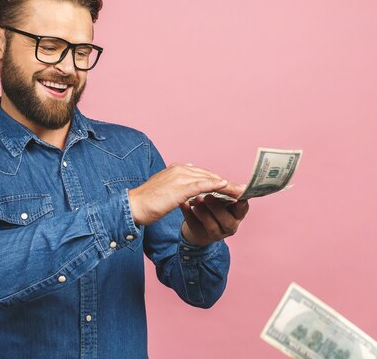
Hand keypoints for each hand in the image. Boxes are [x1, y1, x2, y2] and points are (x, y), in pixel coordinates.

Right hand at [128, 163, 242, 225]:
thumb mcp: (166, 191)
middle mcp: (180, 169)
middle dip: (226, 182)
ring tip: (240, 191)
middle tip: (242, 189)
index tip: (231, 186)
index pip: (202, 174)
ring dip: (226, 185)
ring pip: (209, 179)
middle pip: (209, 174)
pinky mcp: (180, 187)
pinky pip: (202, 185)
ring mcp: (180, 177)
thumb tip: (190, 189)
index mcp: (176, 169)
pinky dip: (216, 185)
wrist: (134, 206)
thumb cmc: (147, 202)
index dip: (218, 180)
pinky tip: (226, 187)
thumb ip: (178, 187)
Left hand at [180, 193, 248, 246]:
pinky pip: (194, 225)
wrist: (201, 225)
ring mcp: (215, 234)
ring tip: (196, 199)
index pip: (242, 211)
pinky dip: (188, 213)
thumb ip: (228, 194)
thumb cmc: (215, 208)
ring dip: (203, 212)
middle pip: (226, 221)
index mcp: (237, 216)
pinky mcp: (199, 235)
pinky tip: (183, 203)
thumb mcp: (224, 201)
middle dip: (217, 208)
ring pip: (211, 226)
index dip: (241, 205)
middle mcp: (229, 227)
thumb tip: (237, 184)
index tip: (238, 198)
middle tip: (208, 196)